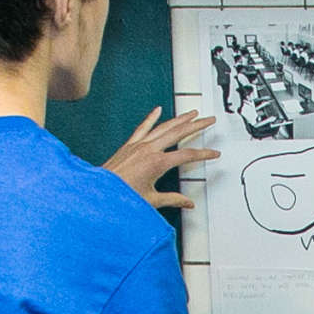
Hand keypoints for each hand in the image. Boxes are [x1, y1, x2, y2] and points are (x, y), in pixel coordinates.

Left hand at [104, 107, 220, 209]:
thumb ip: (172, 200)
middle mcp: (148, 150)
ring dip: (179, 119)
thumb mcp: (151, 201)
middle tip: (209, 119)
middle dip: (196, 125)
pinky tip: (158, 110)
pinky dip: (151, 118)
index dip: (204, 154)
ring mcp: (138, 145)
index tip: (214, 153)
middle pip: (178, 133)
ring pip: (163, 126)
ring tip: (192, 113)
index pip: (187, 155)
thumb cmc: (122, 196)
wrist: (100, 192)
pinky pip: (142, 127)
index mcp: (157, 163)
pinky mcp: (129, 145)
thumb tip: (187, 203)